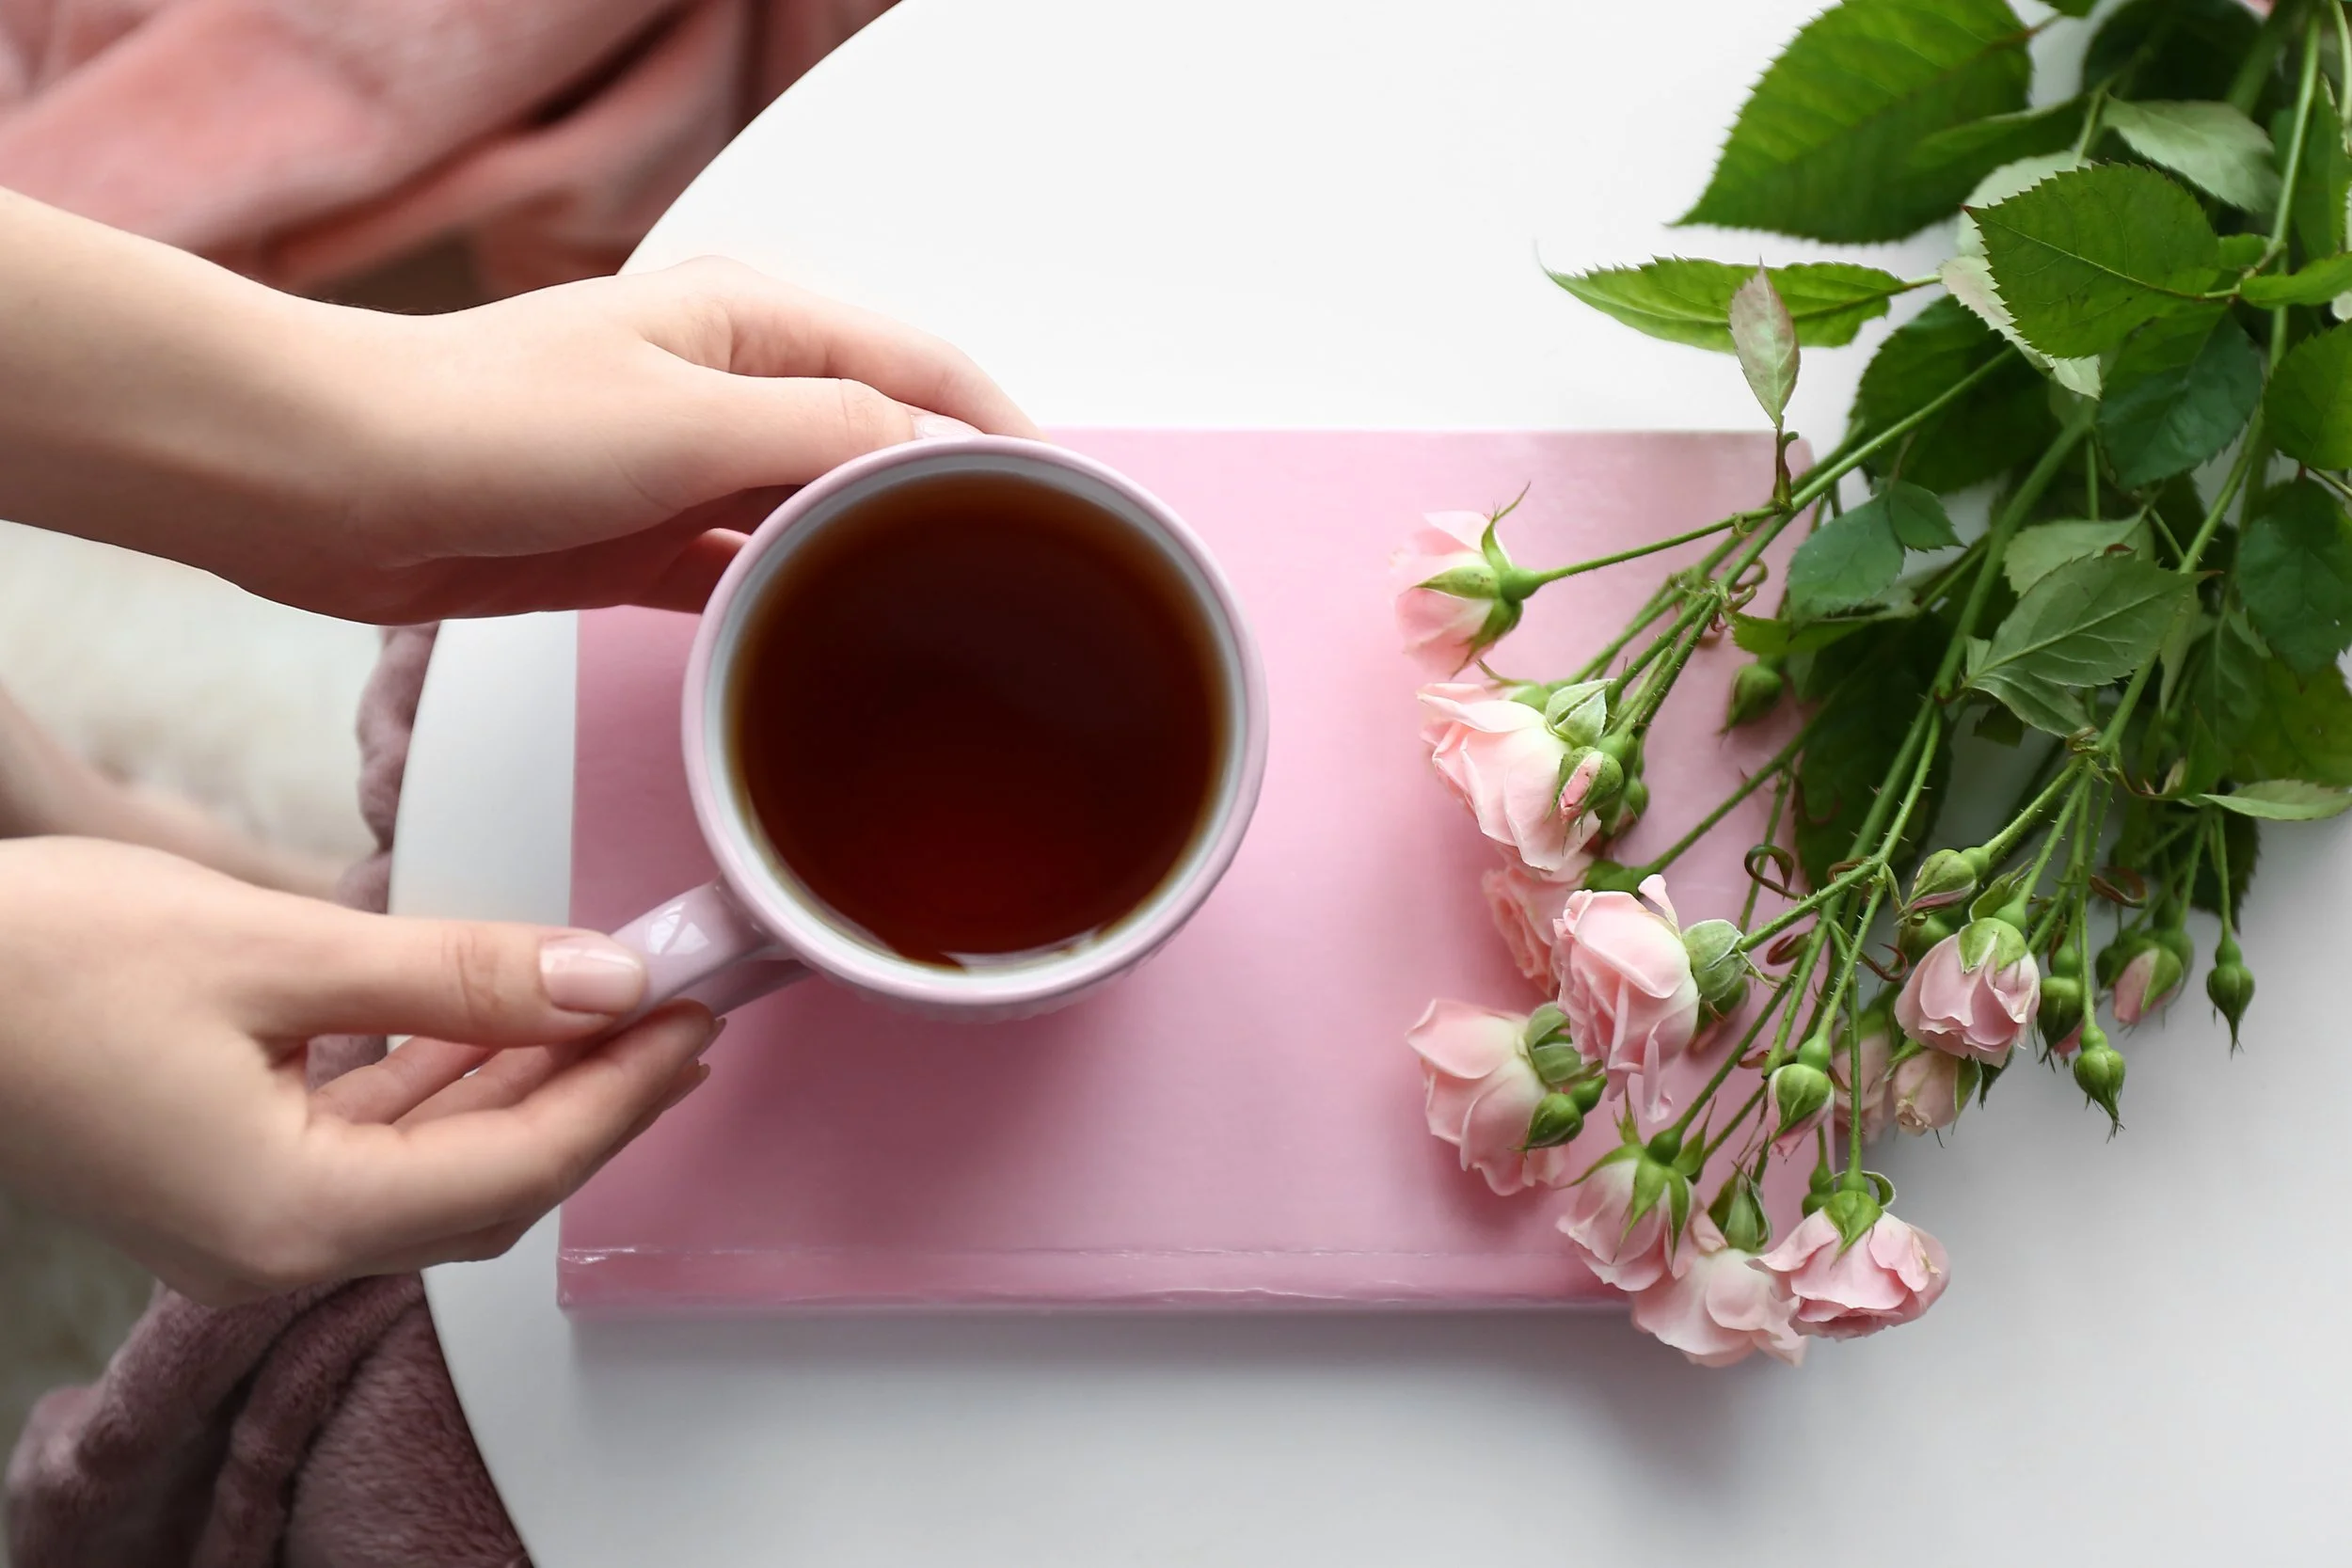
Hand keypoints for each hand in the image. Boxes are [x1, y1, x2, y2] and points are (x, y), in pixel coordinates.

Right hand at [0, 836, 712, 1303]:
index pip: (519, 1166)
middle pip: (489, 1183)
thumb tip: (605, 982)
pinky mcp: (222, 1179)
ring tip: (606, 1007)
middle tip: (672, 1009)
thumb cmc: (40, 966)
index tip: (694, 1016)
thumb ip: (459, 976)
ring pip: (435, 1167)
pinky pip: (372, 1145)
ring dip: (524, 1086)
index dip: (623, 1092)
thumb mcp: (278, 950)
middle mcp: (276, 1247)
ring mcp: (245, 1224)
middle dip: (592, 1095)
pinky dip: (445, 1086)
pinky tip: (491, 1024)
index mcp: (294, 1214)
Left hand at [292, 257, 1043, 619]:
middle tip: (1025, 588)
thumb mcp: (684, 421)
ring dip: (870, 566)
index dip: (1003, 432)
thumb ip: (825, 438)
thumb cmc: (479, 422)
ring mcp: (686, 467)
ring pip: (816, 520)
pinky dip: (791, 609)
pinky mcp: (640, 541)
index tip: (1070, 506)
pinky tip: (832, 655)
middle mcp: (729, 388)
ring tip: (948, 633)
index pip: (921, 370)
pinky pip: (747, 577)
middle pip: (878, 446)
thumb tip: (939, 459)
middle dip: (949, 507)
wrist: (326, 481)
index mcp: (751, 324)